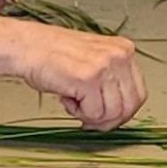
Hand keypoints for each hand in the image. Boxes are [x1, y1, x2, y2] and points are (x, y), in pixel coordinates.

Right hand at [11, 25, 146, 129]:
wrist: (28, 47)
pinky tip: (66, 97)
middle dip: (109, 120)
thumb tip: (120, 112)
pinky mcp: (88, 78)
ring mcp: (105, 66)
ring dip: (91, 116)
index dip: (122, 112)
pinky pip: (93, 113)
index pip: (139, 94)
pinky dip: (78, 113)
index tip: (106, 117)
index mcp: (124, 50)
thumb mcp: (94, 60)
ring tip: (74, 102)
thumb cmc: (54, 55)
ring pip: (112, 113)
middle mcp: (119, 56)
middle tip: (91, 119)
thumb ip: (111, 81)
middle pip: (130, 106)